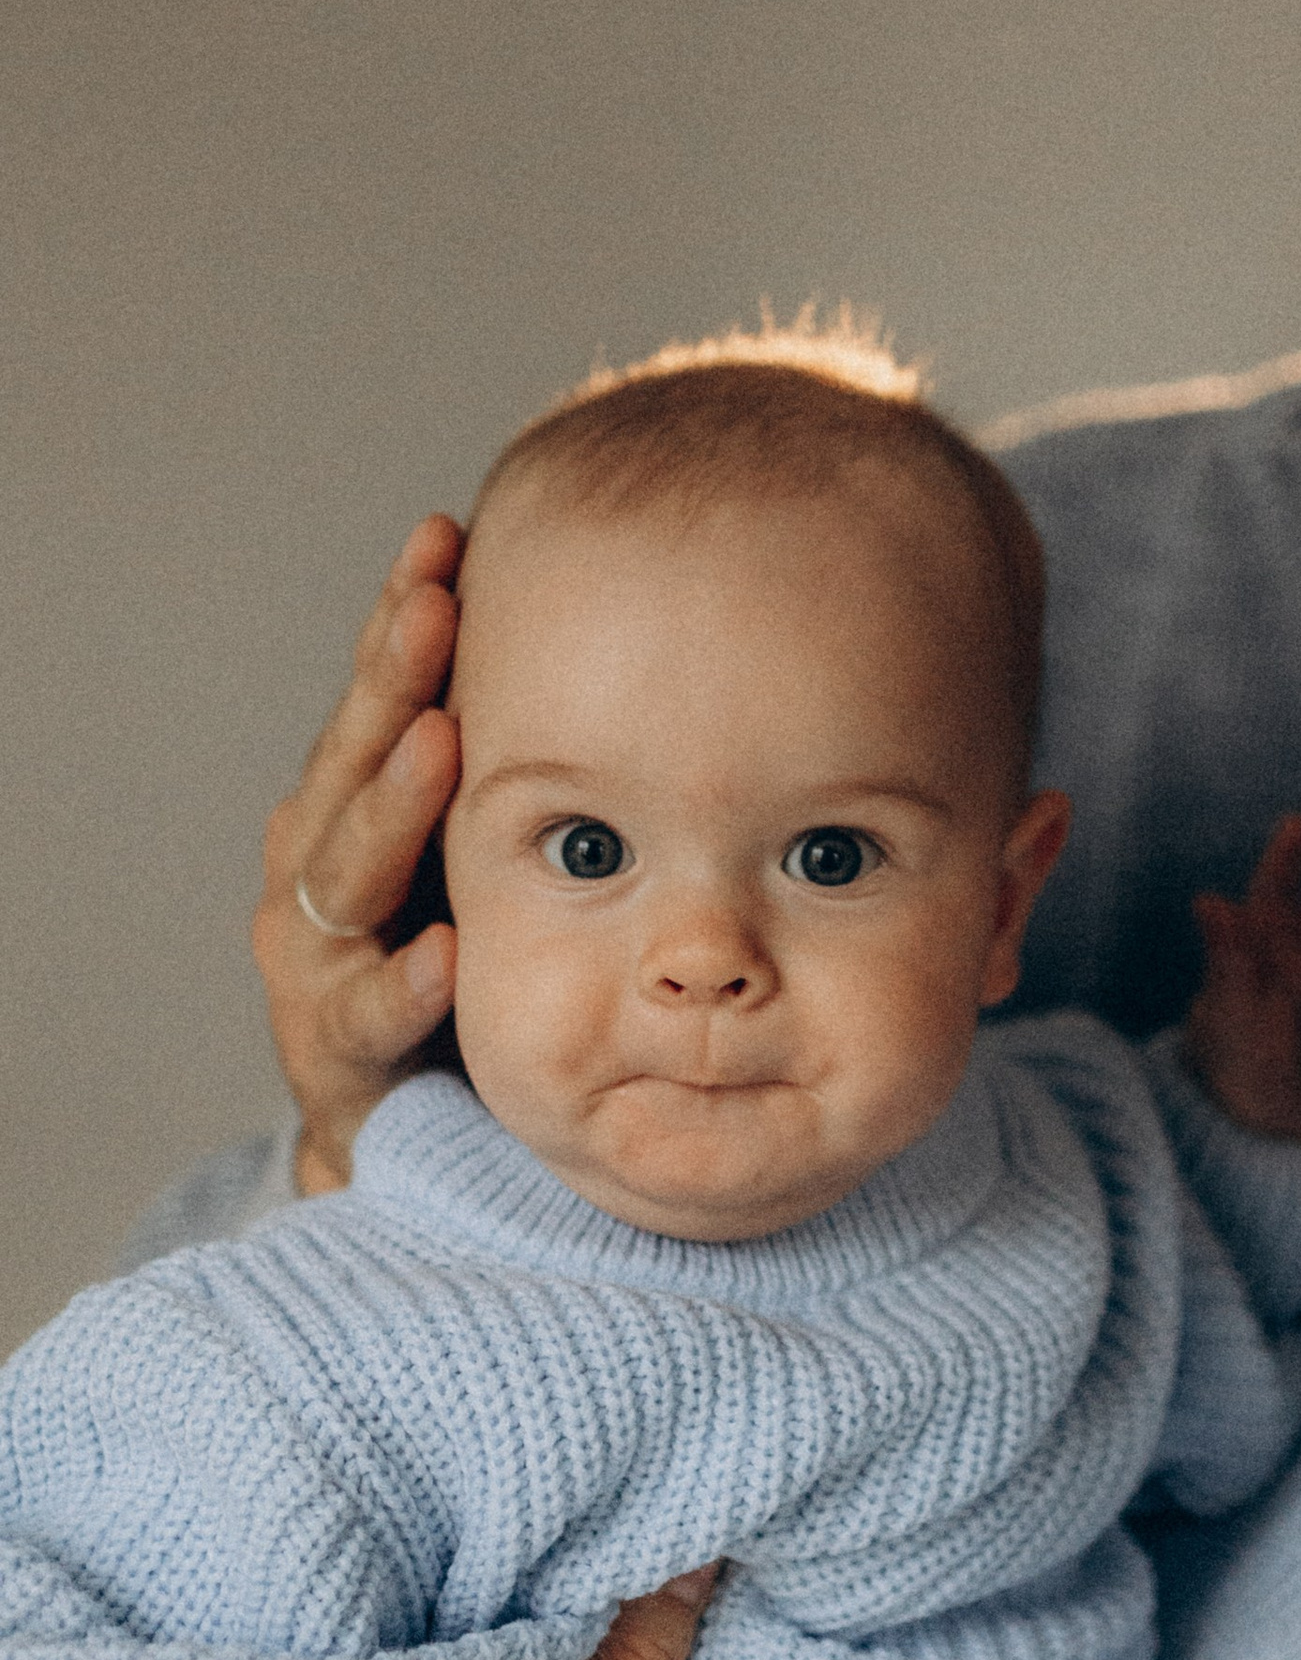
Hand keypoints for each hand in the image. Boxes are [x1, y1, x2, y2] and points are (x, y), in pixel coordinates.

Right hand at [252, 517, 466, 1194]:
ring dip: (394, 807)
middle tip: (434, 601)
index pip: (383, 695)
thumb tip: (624, 627)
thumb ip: (518, 763)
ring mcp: (316, 959)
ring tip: (439, 745)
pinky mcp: (336, 1051)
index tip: (446, 534)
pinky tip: (446, 953)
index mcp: (356, 804)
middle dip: (394, 680)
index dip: (407, 617)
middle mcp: (319, 868)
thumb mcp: (480, 852)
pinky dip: (407, 983)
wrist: (402, 1125)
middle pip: (357, 759)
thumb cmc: (458, 963)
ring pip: (347, 871)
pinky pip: (372, 1014)